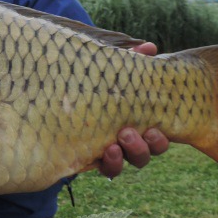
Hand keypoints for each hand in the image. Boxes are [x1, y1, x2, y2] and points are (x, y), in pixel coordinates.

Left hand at [98, 42, 169, 178]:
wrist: (58, 100)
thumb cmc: (92, 84)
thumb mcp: (110, 72)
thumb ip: (130, 61)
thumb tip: (149, 46)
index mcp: (136, 122)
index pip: (157, 135)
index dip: (160, 137)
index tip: (156, 128)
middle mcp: (127, 141)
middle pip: (146, 154)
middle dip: (142, 146)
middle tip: (128, 132)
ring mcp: (110, 151)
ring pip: (127, 163)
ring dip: (127, 154)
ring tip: (115, 142)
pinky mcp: (90, 158)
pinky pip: (107, 170)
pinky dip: (110, 164)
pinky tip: (104, 152)